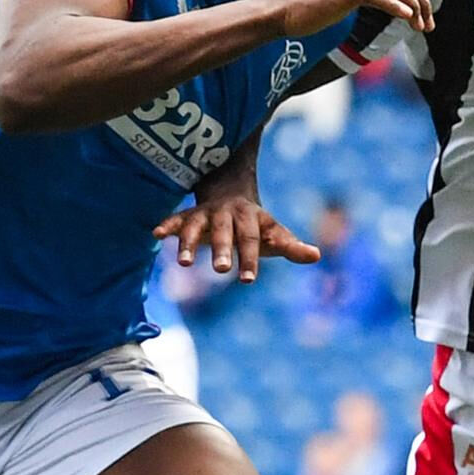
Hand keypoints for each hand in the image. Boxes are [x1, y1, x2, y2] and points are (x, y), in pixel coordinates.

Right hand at [152, 197, 320, 283]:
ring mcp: (206, 215)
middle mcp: (228, 215)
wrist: (232, 194)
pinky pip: (176, 219)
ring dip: (189, 243)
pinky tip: (156, 234)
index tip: (247, 280)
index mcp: (252, 219)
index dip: (251, 259)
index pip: (253, 240)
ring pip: (196, 227)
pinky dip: (167, 226)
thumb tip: (317, 255)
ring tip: (183, 264)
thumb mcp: (274, 234)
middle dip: (222, 249)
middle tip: (221, 270)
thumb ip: (291, 246)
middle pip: (225, 232)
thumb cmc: (256, 226)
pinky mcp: (188, 217)